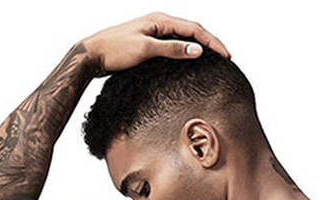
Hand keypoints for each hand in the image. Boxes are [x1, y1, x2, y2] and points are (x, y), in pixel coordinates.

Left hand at [83, 12, 229, 75]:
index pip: (194, 29)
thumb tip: (198, 50)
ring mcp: (154, 32)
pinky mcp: (149, 42)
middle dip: (210, 42)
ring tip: (214, 57)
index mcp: (160, 20)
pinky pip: (174, 43)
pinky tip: (191, 60)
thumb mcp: (146, 50)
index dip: (212, 42)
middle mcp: (158, 22)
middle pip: (192, 30)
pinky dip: (187, 50)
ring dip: (200, 45)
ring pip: (184, 36)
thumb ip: (173, 49)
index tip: (226, 55)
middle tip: (226, 56)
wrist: (93, 55)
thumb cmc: (115, 51)